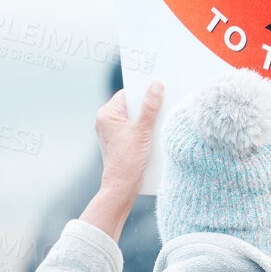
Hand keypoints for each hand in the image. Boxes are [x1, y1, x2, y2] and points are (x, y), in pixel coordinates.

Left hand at [79, 82, 163, 241]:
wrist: (122, 186)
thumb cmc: (128, 160)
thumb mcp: (143, 130)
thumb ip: (150, 106)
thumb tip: (156, 86)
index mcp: (107, 114)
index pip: (128, 94)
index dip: (143, 91)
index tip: (159, 88)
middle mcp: (107, 120)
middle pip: (132, 104)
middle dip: (147, 105)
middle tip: (163, 104)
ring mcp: (112, 130)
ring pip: (134, 116)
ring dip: (147, 117)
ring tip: (159, 121)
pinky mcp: (119, 139)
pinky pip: (134, 126)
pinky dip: (145, 127)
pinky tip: (155, 132)